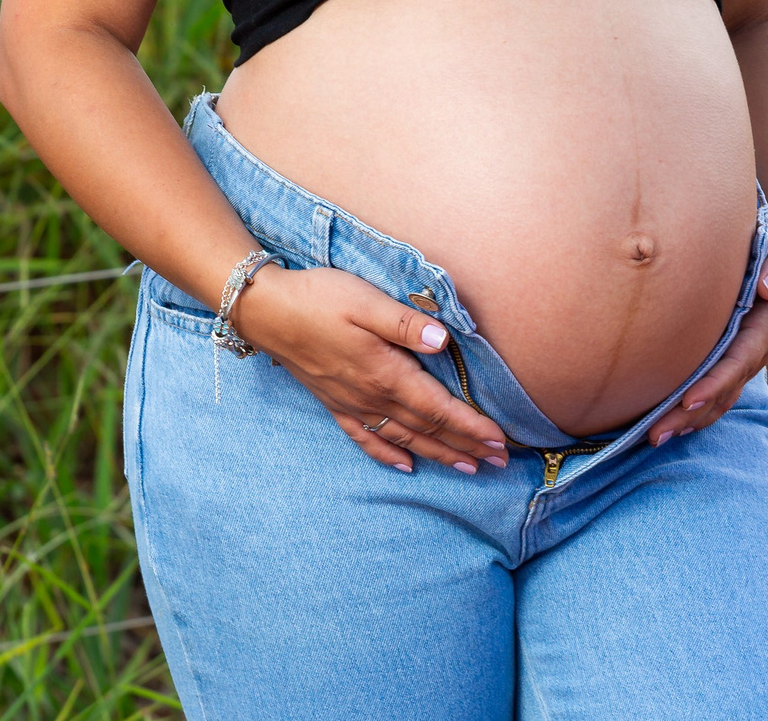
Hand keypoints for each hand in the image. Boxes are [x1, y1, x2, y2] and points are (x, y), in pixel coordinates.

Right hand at [228, 264, 510, 474]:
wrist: (265, 311)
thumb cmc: (317, 299)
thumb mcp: (365, 301)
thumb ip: (405, 324)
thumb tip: (444, 343)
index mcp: (386, 373)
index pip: (439, 407)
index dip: (472, 426)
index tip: (501, 440)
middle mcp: (372, 397)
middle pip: (427, 429)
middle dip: (465, 445)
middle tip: (500, 462)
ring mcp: (352, 404)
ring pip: (403, 439)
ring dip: (438, 454)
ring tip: (468, 468)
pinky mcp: (334, 403)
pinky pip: (366, 439)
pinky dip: (388, 456)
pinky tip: (405, 466)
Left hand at [646, 220, 767, 447]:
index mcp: (767, 329)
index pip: (737, 362)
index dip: (714, 383)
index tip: (687, 399)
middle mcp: (755, 351)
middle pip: (721, 391)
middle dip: (690, 414)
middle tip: (656, 433)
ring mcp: (742, 359)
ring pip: (716, 398)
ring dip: (687, 420)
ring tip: (653, 437)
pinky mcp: (730, 358)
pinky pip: (713, 391)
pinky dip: (692, 409)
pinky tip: (665, 422)